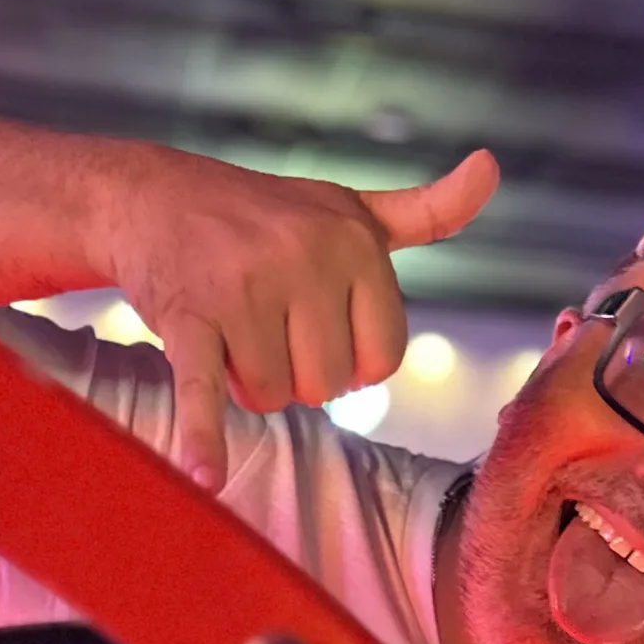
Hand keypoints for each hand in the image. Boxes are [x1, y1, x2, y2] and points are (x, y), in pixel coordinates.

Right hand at [92, 144, 499, 489]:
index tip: (314, 322)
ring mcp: (245, 290)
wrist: (153, 196)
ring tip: (228, 326)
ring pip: (273, 398)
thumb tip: (491, 168)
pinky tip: (204, 475)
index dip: (346, 360)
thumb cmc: (265, 216)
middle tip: (263, 321)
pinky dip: (203, 437)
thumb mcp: (350, 209)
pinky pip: (206, 392)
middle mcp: (305, 258)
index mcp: (355, 241)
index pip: (381, 362)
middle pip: (327, 386)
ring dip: (249, 381)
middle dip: (293, 371)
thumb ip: (425, 212)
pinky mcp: (190, 319)